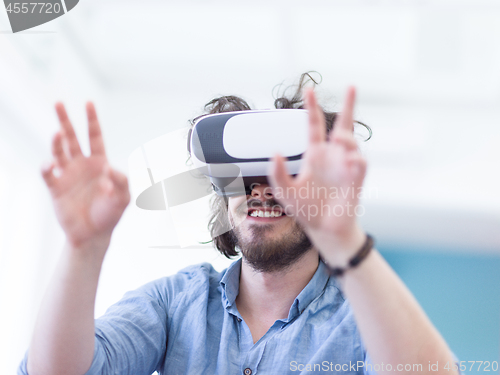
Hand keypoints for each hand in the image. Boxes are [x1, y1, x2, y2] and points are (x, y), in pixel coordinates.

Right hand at [41, 102, 129, 249]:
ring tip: (57, 134)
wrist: (94, 234)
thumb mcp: (124, 197)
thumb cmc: (110, 214)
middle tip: (58, 103)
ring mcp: (67, 175)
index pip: (95, 136)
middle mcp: (81, 165)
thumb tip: (108, 169)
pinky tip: (49, 163)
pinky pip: (48, 174)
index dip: (92, 120)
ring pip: (59, 152)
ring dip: (56, 142)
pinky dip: (46, 167)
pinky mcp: (56, 188)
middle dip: (65, 120)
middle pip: (72, 137)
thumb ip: (122, 181)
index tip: (88, 103)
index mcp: (99, 162)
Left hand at [268, 87, 366, 263]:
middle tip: (352, 86)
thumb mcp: (284, 191)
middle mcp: (332, 157)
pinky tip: (349, 161)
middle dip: (349, 106)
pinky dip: (356, 160)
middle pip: (343, 125)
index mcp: (315, 155)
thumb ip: (277, 173)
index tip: (310, 90)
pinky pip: (360, 165)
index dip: (312, 108)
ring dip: (347, 138)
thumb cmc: (305, 209)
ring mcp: (345, 167)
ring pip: (351, 142)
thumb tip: (275, 152)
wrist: (323, 230)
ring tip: (339, 137)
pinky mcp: (355, 181)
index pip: (314, 125)